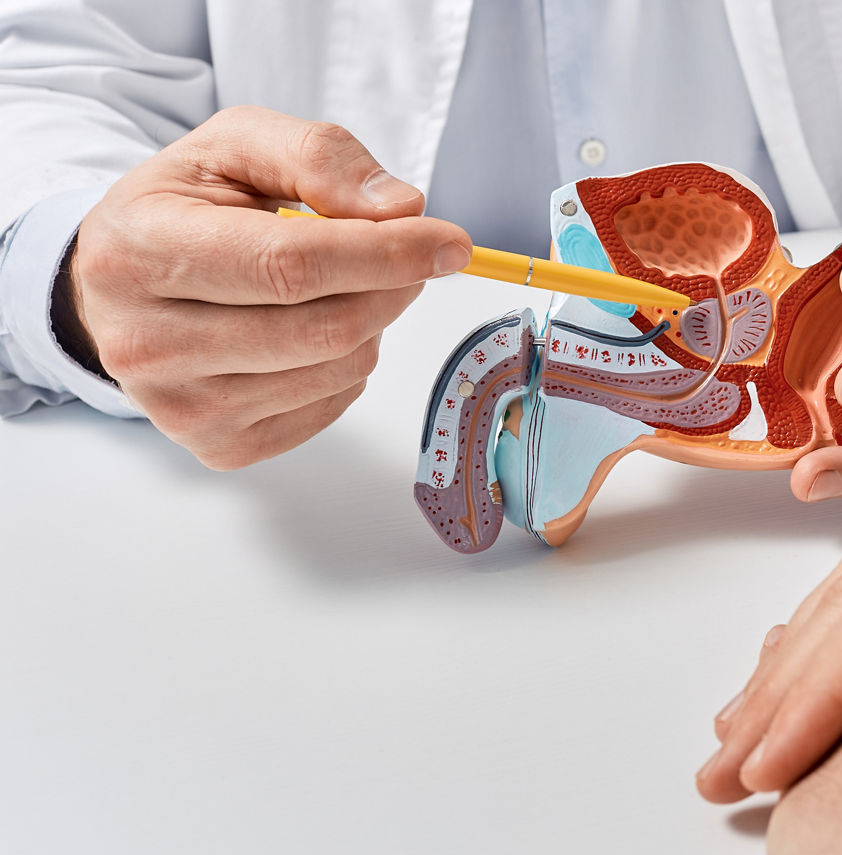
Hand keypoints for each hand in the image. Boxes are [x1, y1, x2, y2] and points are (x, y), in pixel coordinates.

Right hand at [65, 105, 470, 468]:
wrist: (119, 285)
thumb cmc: (184, 209)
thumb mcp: (237, 147)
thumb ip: (319, 157)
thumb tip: (401, 209)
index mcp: (139, 253)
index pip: (289, 265)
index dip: (385, 253)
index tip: (449, 242)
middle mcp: (147, 343)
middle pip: (324, 327)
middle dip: (392, 286)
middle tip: (410, 255)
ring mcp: (181, 408)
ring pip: (339, 369)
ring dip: (372, 322)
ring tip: (339, 286)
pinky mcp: (220, 446)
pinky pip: (333, 405)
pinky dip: (349, 362)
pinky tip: (311, 329)